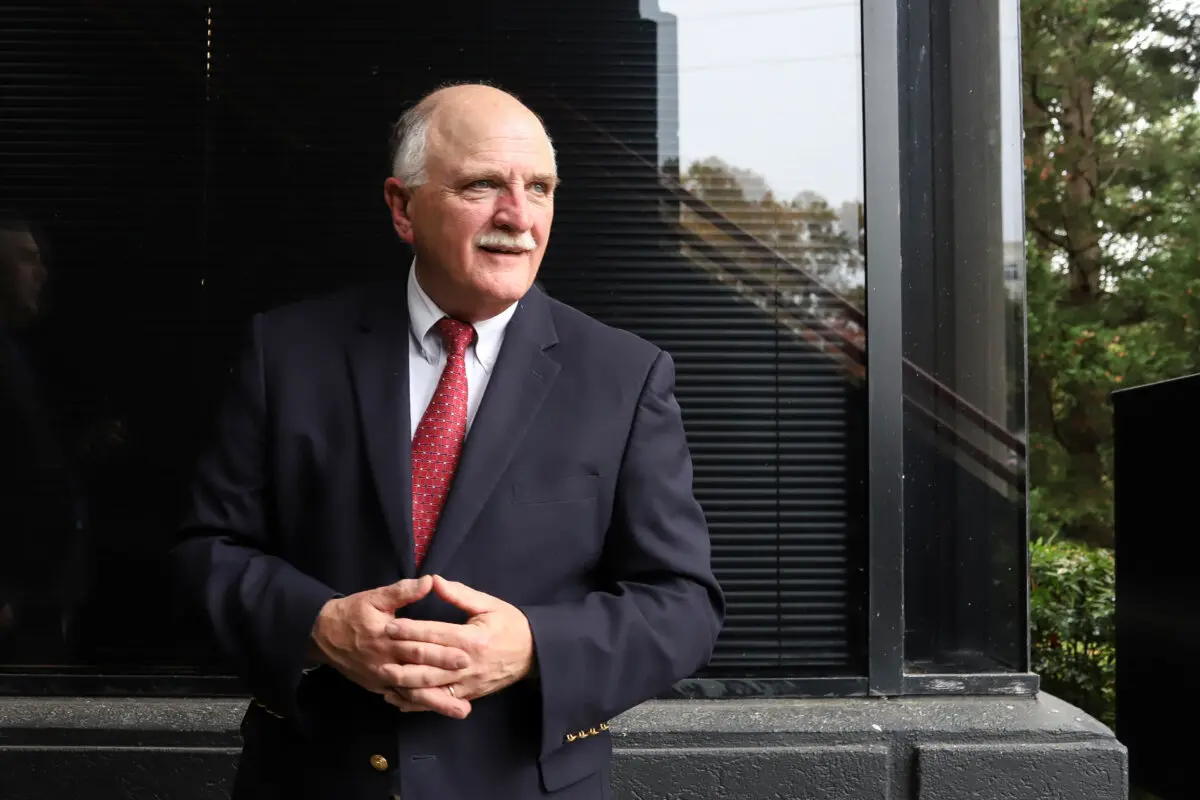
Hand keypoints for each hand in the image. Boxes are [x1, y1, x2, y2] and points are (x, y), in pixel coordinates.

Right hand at [309, 576, 472, 716]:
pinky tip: (437, 711)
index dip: (441, 652)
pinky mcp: (377, 687)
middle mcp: (384, 662)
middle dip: (445, 679)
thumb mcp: (375, 597)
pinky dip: (418, 706)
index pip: (418, 647)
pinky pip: (400, 699)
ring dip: (437, 702)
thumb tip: (430, 581)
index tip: (466, 655)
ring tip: (462, 710)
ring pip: (412, 693)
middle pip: (418, 673)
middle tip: (470, 685)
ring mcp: (381, 678)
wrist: (321, 635)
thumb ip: (403, 592)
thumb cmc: (353, 613)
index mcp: (386, 638)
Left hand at [380, 575, 533, 717]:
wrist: (534, 654)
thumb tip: (434, 580)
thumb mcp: (489, 604)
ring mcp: (467, 684)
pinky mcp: (467, 696)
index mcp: (472, 639)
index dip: (410, 630)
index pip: (435, 634)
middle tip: (379, 650)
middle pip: (428, 663)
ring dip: (405, 683)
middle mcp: (467, 664)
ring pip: (430, 687)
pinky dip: (417, 702)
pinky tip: (399, 698)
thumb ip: (460, 594)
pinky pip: (438, 702)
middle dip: (401, 656)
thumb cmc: (511, 625)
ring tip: (383, 675)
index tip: (389, 625)